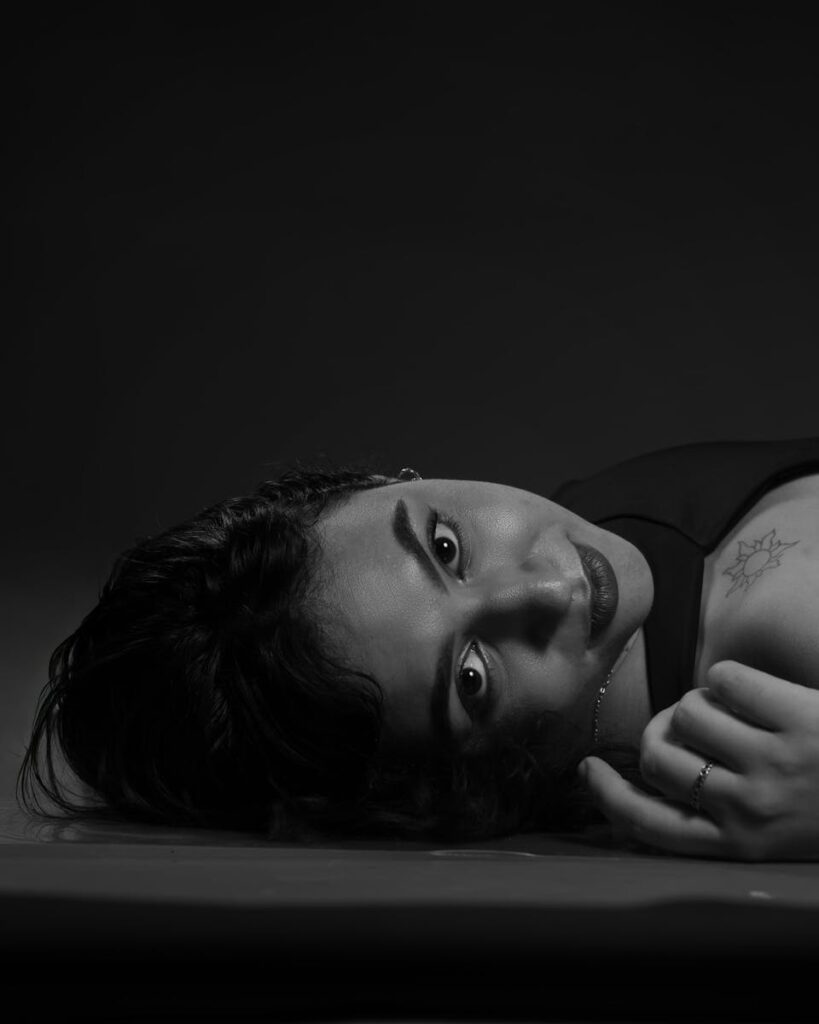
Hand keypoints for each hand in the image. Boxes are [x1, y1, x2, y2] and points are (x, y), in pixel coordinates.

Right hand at [578, 660, 818, 860]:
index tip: (588, 770)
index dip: (608, 796)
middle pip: (657, 760)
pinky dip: (731, 676)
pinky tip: (756, 690)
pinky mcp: (798, 717)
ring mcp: (774, 762)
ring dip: (702, 702)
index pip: (651, 825)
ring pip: (688, 713)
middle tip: (682, 726)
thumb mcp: (776, 838)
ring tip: (734, 710)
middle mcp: (749, 809)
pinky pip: (726, 679)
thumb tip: (655, 772)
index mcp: (742, 846)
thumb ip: (720, 818)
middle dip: (662, 735)